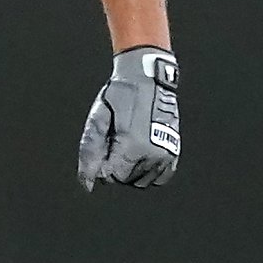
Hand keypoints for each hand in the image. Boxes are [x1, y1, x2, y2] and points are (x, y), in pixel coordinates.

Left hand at [77, 46, 180, 190]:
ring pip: (142, 181)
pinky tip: (140, 153)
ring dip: (131, 169)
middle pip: (126, 180)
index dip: (103, 163)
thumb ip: (90, 152)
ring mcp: (167, 155)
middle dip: (116, 165)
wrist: (148, 78)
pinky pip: (160, 177)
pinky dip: (148, 170)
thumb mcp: (98, 119)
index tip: (105, 142)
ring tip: (127, 144)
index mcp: (133, 147)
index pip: (112, 177)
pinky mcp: (175, 152)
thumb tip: (88, 184)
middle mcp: (154, 155)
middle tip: (116, 139)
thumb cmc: (120, 95)